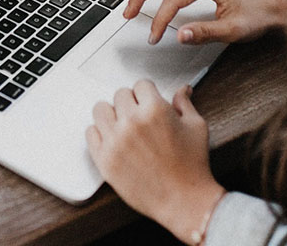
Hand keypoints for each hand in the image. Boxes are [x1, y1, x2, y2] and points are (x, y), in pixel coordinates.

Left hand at [86, 81, 224, 242]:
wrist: (183, 201)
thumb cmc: (192, 166)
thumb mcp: (196, 127)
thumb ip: (184, 104)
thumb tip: (182, 89)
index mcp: (155, 110)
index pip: (141, 84)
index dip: (147, 93)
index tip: (148, 101)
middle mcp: (132, 122)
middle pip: (120, 95)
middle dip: (131, 102)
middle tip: (139, 116)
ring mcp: (115, 141)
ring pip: (100, 109)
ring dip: (112, 114)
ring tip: (123, 125)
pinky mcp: (104, 159)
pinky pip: (90, 133)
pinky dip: (100, 133)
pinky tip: (113, 139)